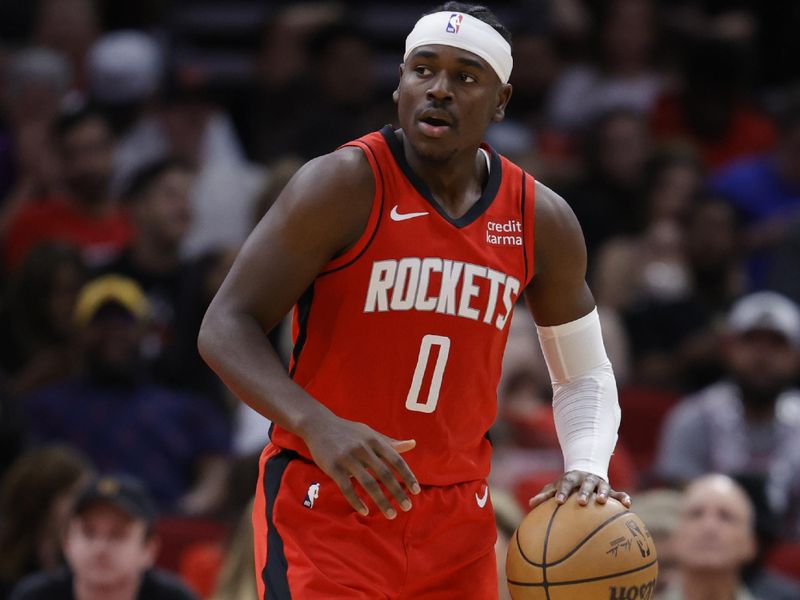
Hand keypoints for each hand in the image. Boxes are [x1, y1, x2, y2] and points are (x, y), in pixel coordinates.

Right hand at [301, 413, 420, 518]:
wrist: (318, 424)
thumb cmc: (348, 431)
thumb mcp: (370, 433)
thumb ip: (390, 442)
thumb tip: (413, 444)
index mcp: (374, 440)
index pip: (396, 460)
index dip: (407, 476)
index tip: (416, 491)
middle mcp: (363, 449)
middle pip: (385, 474)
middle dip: (398, 492)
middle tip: (408, 507)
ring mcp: (348, 458)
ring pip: (368, 483)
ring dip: (381, 501)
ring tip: (391, 514)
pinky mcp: (333, 467)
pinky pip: (347, 488)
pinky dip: (357, 501)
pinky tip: (365, 511)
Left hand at [528, 470, 630, 508]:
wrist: (586, 468)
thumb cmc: (568, 484)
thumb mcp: (556, 486)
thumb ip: (545, 495)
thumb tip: (530, 504)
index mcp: (571, 478)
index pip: (565, 483)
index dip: (561, 492)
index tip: (557, 502)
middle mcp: (586, 478)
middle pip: (584, 484)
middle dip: (583, 492)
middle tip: (580, 502)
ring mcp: (598, 483)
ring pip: (601, 486)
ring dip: (602, 493)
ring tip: (601, 501)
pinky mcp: (609, 489)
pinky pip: (618, 493)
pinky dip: (623, 497)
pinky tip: (628, 504)